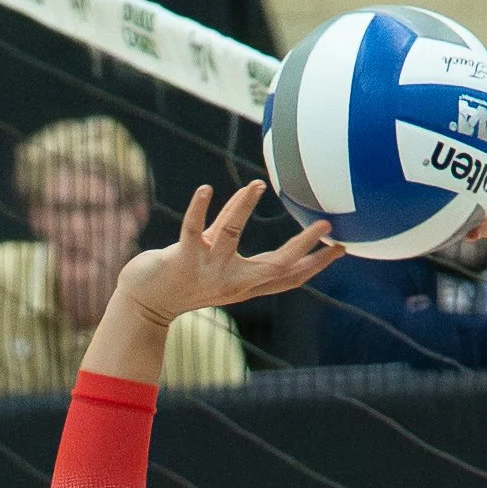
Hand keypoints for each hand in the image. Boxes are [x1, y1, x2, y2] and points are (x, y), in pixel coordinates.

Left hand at [119, 181, 342, 329]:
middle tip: (326, 224)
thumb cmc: (179, 275)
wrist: (143, 303)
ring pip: (231, 237)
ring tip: (258, 184)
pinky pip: (192, 230)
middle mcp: (232, 281)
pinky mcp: (181, 260)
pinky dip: (199, 208)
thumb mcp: (212, 250)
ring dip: (243, 209)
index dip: (317, 264)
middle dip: (303, 245)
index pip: (290, 277)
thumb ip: (230, 222)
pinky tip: (205, 189)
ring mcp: (207, 271)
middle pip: (277, 266)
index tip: (342, 248)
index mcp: (245, 283)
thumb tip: (253, 187)